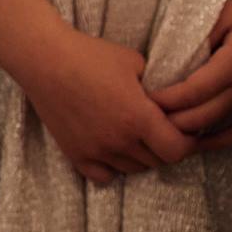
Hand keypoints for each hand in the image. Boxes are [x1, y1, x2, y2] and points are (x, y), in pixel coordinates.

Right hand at [19, 28, 196, 185]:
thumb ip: (158, 87)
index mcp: (138, 118)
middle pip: (158, 161)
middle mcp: (119, 141)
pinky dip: (114, 168)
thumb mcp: (135, 62)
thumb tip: (175, 101)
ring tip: (138, 138)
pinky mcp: (76, 155)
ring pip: (134, 170)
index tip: (186, 134)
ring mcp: (97, 151)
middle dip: (166, 148)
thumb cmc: (90, 55)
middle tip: (162, 133)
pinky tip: (114, 150)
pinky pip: (105, 176)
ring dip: (141, 157)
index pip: (177, 150)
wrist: (44, 58)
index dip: (187, 144)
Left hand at [147, 0, 231, 152]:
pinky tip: (203, 142)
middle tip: (147, 117)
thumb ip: (201, 37)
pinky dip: (219, 140)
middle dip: (170, 121)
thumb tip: (176, 56)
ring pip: (219, 132)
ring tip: (169, 135)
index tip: (143, 98)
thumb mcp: (226, 13)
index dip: (163, 100)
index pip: (189, 93)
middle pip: (199, 118)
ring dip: (192, 136)